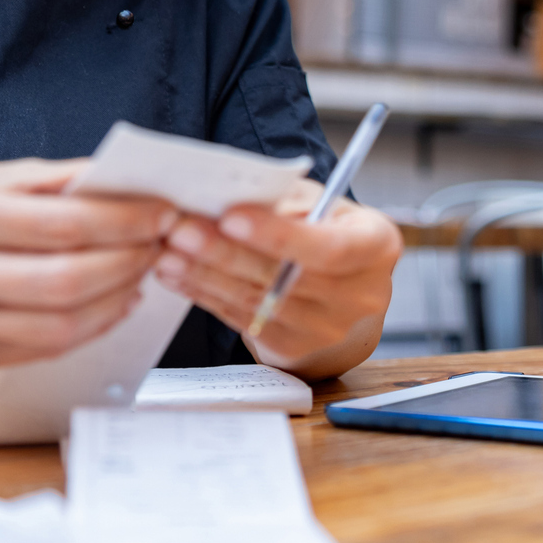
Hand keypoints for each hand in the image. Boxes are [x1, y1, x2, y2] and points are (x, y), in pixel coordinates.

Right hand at [0, 158, 177, 367]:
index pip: (58, 224)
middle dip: (127, 261)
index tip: (162, 212)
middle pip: (63, 281)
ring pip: (60, 325)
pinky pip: (46, 348)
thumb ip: (57, 180)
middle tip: (159, 243)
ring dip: (118, 298)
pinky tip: (113, 299)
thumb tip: (128, 181)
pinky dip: (92, 324)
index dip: (122, 221)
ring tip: (141, 271)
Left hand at [154, 178, 401, 378]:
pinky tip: (178, 274)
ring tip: (167, 251)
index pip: (328, 247)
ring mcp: (327, 329)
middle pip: (283, 277)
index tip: (230, 216)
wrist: (344, 293)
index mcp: (376, 246)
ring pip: (256, 300)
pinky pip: (241, 318)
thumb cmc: (327, 233)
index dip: (278, 235)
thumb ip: (286, 199)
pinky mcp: (293, 348)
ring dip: (205, 275)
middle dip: (225, 252)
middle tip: (181, 230)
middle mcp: (360, 295)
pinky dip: (205, 294)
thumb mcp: (321, 204)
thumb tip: (226, 193)